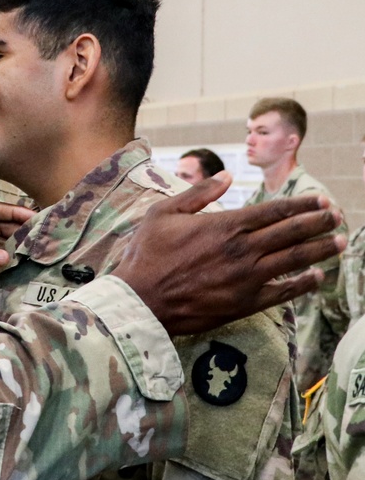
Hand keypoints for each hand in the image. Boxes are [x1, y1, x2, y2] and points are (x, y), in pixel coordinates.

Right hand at [113, 172, 343, 335]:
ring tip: (339, 242)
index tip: (320, 200)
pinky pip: (283, 291)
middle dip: (319, 222)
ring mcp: (247, 278)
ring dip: (320, 250)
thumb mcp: (164, 213)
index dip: (301, 204)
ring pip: (293, 259)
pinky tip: (317, 277)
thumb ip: (199, 193)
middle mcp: (242, 249)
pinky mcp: (245, 303)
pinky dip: (303, 283)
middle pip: (291, 232)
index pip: (274, 211)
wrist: (140, 300)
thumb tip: (227, 176)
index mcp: (224, 225)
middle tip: (337, 216)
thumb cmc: (147, 254)